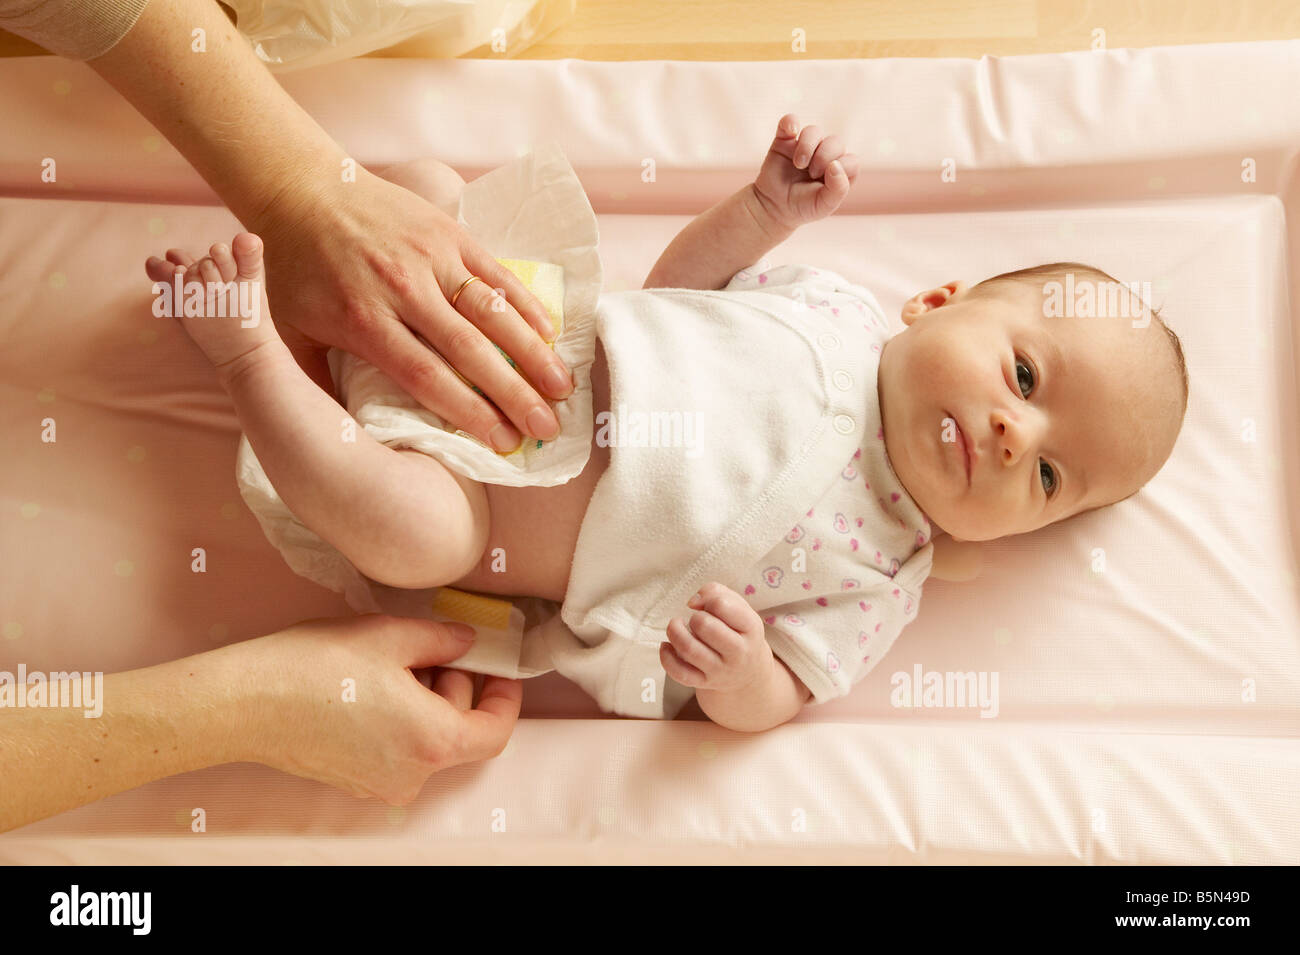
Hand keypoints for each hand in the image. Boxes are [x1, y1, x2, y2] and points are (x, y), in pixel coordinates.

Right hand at [237, 614, 522, 804]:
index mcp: (432, 742)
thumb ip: (443, 640)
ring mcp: (382, 784)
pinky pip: (399, 749)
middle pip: (460, 731)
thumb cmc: (315, 668)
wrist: (244, 704)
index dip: (505, 695)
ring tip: (395, 661)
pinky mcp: (356, 781)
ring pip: (428, 739)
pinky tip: (373, 684)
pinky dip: (401, 717)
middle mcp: (413, 775)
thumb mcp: (391, 637)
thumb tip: (468, 643)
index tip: (498, 666)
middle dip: (457, 685)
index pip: (495, 730)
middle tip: (435, 645)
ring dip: (427, 699)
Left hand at [253, 169, 572, 451]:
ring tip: (563, 388)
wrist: (302, 192)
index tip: (502, 443)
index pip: (426, 377)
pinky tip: (551, 335)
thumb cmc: (295, 272)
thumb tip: (336, 441)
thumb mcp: (288, 333)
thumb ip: (316, 383)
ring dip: (533, 352)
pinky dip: (526, 304)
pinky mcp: (449, 234)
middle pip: (469, 352)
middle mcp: (402, 290)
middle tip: (547, 428)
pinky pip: (496, 273)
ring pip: (492, 312)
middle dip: (514, 394)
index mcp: (363, 321)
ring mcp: (430, 258)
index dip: (468, 412)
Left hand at [661, 582, 774, 691]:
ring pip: (689, 649)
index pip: (722, 605)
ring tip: (676, 626)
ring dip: (675, 632)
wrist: (748, 672)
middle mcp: (738, 652)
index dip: (708, 599)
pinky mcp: (704, 683)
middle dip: (694, 617)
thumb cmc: (739, 631)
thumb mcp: (739, 608)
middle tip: (695, 619)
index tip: (705, 605)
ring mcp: (720, 671)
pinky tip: (667, 645)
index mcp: (750, 628)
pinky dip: (666, 657)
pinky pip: (680, 673)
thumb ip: (717, 593)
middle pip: (704, 627)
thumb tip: (693, 602)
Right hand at [752, 113, 858, 231]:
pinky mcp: (785, 140)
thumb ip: (838, 189)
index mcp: (840, 170)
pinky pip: (790, 121)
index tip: (824, 180)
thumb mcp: (824, 205)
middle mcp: (825, 154)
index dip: (841, 167)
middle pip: (835, 142)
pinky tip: (790, 132)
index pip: (851, 160)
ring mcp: (806, 145)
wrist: (773, 208)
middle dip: (824, 156)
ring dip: (808, 145)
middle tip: (812, 173)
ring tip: (799, 164)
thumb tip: (835, 164)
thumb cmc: (803, 207)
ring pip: (814, 131)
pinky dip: (790, 123)